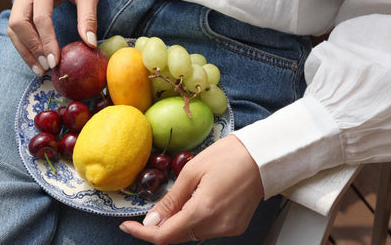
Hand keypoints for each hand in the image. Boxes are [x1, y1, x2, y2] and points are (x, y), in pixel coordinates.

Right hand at [7, 0, 99, 75]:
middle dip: (32, 48)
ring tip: (40, 68)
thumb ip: (88, 16)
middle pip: (19, 23)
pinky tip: (36, 57)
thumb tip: (89, 44)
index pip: (40, 17)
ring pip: (13, 26)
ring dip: (25, 49)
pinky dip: (25, 42)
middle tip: (47, 67)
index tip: (55, 60)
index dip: (47, 41)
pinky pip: (17, 24)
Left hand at [120, 135, 263, 243]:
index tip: (127, 225)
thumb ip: (171, 200)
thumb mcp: (193, 170)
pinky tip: (200, 199)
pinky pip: (208, 228)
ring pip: (193, 233)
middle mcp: (216, 227)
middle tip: (154, 206)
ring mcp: (229, 229)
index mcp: (203, 211)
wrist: (263, 155)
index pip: (165, 236)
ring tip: (185, 194)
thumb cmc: (229, 155)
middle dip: (163, 224)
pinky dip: (198, 218)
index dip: (143, 233)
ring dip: (181, 220)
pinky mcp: (236, 226)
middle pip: (179, 235)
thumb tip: (151, 221)